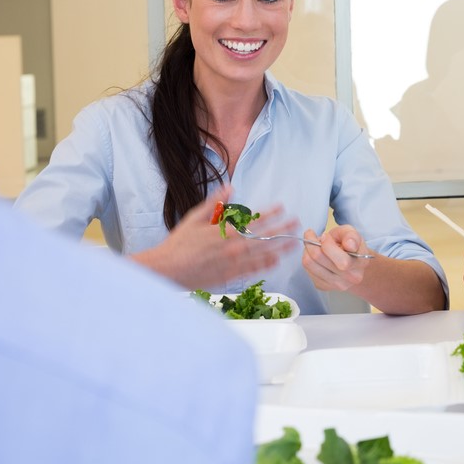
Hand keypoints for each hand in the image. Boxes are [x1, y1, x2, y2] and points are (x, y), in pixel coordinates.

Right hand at [131, 185, 299, 288]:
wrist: (167, 269)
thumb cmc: (179, 243)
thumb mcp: (194, 217)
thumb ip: (214, 202)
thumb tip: (230, 187)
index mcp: (224, 230)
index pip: (252, 220)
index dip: (269, 213)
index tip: (282, 207)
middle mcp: (231, 246)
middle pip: (262, 237)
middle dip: (281, 229)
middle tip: (296, 223)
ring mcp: (232, 262)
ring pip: (261, 254)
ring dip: (279, 248)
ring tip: (293, 243)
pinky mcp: (229, 276)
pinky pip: (252, 270)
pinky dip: (265, 265)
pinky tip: (276, 262)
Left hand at [300, 224, 373, 291]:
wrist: (350, 261)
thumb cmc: (349, 245)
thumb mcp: (352, 233)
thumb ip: (352, 236)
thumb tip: (349, 244)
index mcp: (361, 262)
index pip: (341, 258)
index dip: (328, 243)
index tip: (325, 235)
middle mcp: (351, 277)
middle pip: (319, 257)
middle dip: (311, 242)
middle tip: (311, 235)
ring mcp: (337, 284)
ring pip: (309, 263)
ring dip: (307, 249)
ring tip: (313, 244)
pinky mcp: (323, 286)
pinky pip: (307, 270)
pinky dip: (307, 258)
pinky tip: (315, 256)